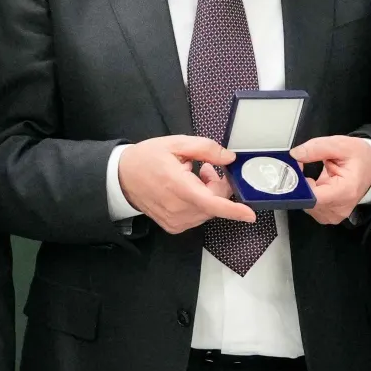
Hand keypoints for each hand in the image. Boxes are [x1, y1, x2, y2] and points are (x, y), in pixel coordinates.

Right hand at [118, 135, 253, 234]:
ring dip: (208, 195)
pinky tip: (187, 190)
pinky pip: (198, 217)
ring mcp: (175, 221)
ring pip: (208, 211)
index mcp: (179, 187)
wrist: (121, 178)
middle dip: (217, 186)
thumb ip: (205, 148)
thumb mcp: (176, 144)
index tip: (250, 214)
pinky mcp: (173, 227)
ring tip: (192, 176)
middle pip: (214, 203)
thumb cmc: (147, 158)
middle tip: (205, 168)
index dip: (233, 210)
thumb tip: (229, 158)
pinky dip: (199, 204)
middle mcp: (178, 209)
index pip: (211, 203)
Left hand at [289, 135, 370, 225]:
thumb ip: (317, 148)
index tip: (296, 170)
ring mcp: (333, 215)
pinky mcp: (328, 216)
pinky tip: (317, 186)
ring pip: (305, 204)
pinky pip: (309, 207)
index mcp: (345, 191)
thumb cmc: (360, 158)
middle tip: (303, 167)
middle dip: (299, 184)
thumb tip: (296, 154)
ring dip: (304, 190)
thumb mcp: (341, 145)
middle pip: (306, 201)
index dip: (299, 184)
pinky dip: (309, 195)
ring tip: (314, 177)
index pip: (313, 197)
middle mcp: (339, 208)